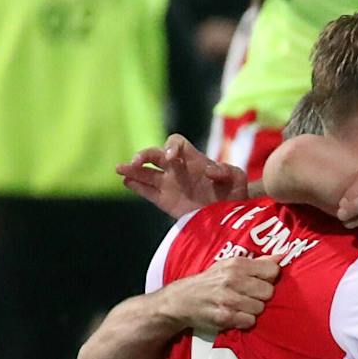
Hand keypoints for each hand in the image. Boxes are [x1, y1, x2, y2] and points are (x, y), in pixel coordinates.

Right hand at [117, 135, 247, 216]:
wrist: (232, 216)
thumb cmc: (235, 193)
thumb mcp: (237, 178)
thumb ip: (227, 170)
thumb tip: (207, 170)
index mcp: (193, 159)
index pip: (176, 142)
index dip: (171, 145)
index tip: (171, 157)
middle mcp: (177, 169)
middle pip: (154, 154)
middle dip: (143, 155)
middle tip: (136, 161)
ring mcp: (169, 184)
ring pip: (145, 173)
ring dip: (131, 169)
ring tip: (119, 169)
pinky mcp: (165, 201)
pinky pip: (146, 191)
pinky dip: (136, 185)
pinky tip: (127, 181)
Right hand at [163, 255, 279, 333]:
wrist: (181, 300)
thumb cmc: (210, 282)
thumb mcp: (229, 266)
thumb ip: (257, 263)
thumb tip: (282, 256)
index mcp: (236, 264)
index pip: (272, 270)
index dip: (270, 278)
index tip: (260, 281)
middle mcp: (233, 279)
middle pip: (269, 291)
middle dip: (261, 296)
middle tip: (248, 296)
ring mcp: (229, 299)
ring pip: (260, 308)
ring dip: (253, 310)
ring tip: (240, 306)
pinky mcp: (225, 317)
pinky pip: (250, 321)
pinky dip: (245, 321)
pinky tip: (235, 315)